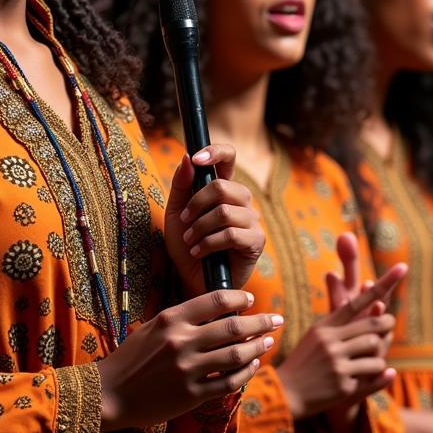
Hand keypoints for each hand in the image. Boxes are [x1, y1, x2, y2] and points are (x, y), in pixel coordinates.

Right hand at [97, 289, 281, 430]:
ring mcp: (188, 369)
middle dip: (260, 321)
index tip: (251, 300)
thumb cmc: (132, 357)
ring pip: (236, 354)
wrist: (110, 393)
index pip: (216, 300)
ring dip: (257, 346)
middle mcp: (182, 341)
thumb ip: (183, 318)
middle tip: (276, 319)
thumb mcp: (154, 327)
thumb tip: (219, 310)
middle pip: (233, 326)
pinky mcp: (191, 395)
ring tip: (268, 341)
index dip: (239, 299)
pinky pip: (228, 382)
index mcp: (171, 319)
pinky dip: (245, 372)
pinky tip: (252, 366)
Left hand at [164, 144, 263, 292]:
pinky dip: (209, 243)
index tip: (197, 158)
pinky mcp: (256, 241)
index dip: (216, 152)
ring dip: (200, 227)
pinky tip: (199, 252)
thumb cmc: (186, 246)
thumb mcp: (176, 214)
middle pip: (222, 186)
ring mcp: (252, 220)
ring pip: (225, 211)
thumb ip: (181, 186)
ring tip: (190, 241)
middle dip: (196, 205)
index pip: (229, 157)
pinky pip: (231, 233)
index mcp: (223, 189)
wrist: (192, 280)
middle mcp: (241, 200)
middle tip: (185, 222)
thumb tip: (188, 158)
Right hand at [276, 260, 406, 420]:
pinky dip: (382, 373)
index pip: (355, 303)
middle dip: (386, 324)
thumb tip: (368, 305)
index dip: (380, 287)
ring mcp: (337, 364)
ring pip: (376, 350)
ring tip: (374, 357)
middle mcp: (330, 343)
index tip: (401, 268)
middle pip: (372, 327)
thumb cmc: (305, 361)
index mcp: (324, 328)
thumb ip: (339, 322)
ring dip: (380, 354)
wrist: (286, 393)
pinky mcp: (343, 386)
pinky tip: (387, 373)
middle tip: (390, 322)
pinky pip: (374, 374)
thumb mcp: (316, 336)